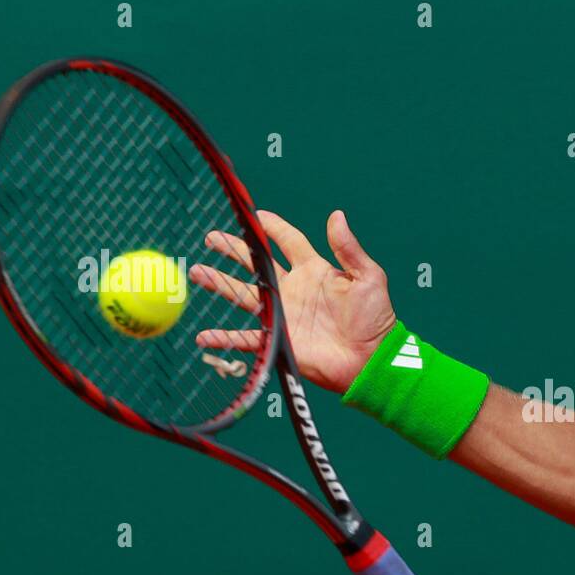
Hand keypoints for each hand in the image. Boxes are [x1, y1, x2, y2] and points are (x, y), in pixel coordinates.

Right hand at [188, 209, 396, 393]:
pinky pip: (248, 337)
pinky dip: (225, 338)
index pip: (288, 242)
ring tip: (197, 272)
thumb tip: (337, 215)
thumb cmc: (376, 319)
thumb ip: (349, 248)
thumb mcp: (368, 277)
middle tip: (211, 238)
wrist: (372, 359)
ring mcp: (284, 314)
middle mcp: (294, 290)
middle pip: (257, 265)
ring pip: (244, 295)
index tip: (254, 215)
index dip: (272, 228)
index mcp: (315, 270)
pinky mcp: (281, 339)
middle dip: (234, 251)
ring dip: (220, 284)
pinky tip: (205, 335)